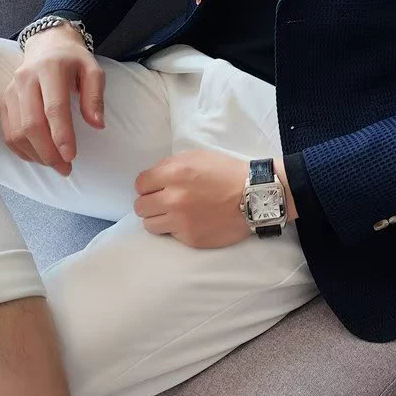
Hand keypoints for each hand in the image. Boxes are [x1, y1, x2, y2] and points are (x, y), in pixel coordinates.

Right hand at [0, 24, 104, 175]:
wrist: (47, 45)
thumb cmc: (73, 60)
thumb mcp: (93, 70)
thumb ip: (95, 96)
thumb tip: (97, 124)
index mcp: (50, 70)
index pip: (53, 108)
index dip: (61, 135)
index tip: (71, 156)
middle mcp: (26, 80)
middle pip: (31, 124)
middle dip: (48, 152)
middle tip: (65, 168)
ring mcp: (11, 91)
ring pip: (16, 131)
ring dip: (35, 154)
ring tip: (55, 165)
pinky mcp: (4, 101)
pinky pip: (8, 132)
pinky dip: (22, 150)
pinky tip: (38, 157)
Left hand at [133, 150, 297, 248]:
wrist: (255, 196)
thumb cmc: (227, 173)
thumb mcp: (198, 156)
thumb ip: (171, 165)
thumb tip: (153, 177)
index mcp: (175, 173)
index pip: (140, 184)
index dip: (147, 185)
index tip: (156, 187)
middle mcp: (174, 198)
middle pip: (141, 207)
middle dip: (150, 202)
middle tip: (164, 201)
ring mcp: (181, 221)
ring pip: (150, 225)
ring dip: (158, 218)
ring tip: (173, 214)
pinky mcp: (190, 238)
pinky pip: (170, 235)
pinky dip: (176, 229)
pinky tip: (190, 221)